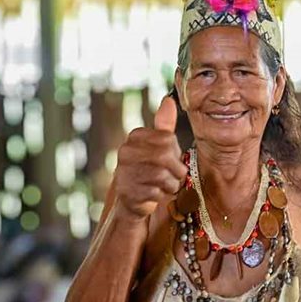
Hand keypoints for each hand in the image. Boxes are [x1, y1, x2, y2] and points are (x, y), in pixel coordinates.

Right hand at [112, 97, 187, 220]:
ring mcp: (124, 171)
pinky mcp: (127, 191)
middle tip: (174, 176)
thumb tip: (169, 100)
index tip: (171, 160)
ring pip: (162, 175)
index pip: (167, 139)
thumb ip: (164, 125)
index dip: (175, 153)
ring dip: (170, 184)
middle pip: (165, 156)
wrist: (133, 201)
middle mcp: (126, 151)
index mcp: (135, 136)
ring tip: (165, 186)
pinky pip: (156, 192)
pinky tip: (155, 195)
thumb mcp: (160, 146)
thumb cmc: (151, 171)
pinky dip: (161, 196)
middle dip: (176, 170)